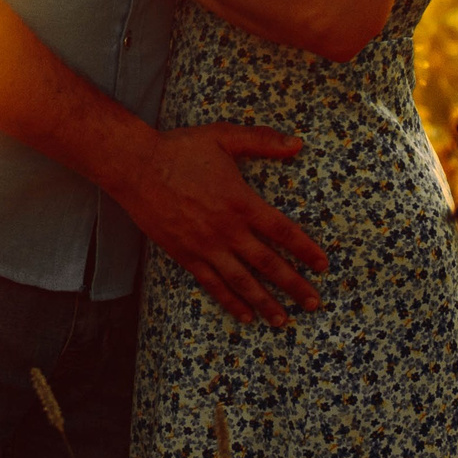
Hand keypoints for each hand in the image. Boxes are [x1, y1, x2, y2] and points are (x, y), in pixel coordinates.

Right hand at [109, 123, 327, 325]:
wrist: (134, 167)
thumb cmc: (179, 149)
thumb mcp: (223, 136)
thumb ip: (262, 141)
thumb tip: (298, 143)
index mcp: (241, 202)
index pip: (282, 232)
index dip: (306, 250)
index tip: (323, 266)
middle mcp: (227, 229)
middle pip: (268, 264)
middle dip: (294, 286)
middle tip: (314, 304)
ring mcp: (205, 246)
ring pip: (242, 281)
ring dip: (266, 302)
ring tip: (284, 320)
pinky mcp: (185, 255)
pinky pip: (213, 284)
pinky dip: (231, 302)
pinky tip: (246, 315)